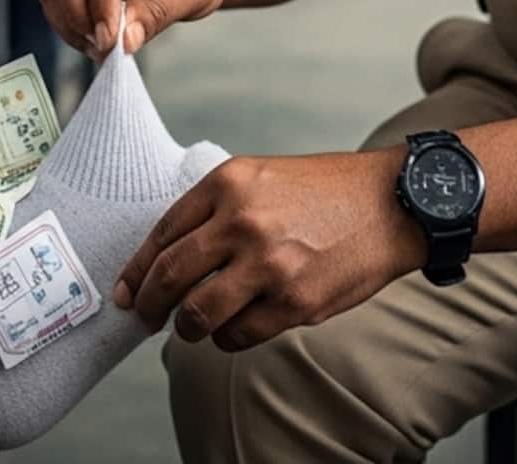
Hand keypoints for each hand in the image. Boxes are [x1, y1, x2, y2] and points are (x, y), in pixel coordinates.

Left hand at [114, 148, 418, 351]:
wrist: (390, 203)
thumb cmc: (322, 192)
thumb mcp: (258, 177)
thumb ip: (215, 209)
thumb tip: (168, 259)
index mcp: (226, 183)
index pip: (162, 234)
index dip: (137, 270)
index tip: (126, 291)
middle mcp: (241, 221)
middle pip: (171, 276)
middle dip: (149, 305)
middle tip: (144, 317)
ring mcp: (268, 264)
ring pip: (198, 314)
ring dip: (187, 328)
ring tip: (191, 327)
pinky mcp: (295, 302)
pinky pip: (238, 335)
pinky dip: (227, 339)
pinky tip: (232, 329)